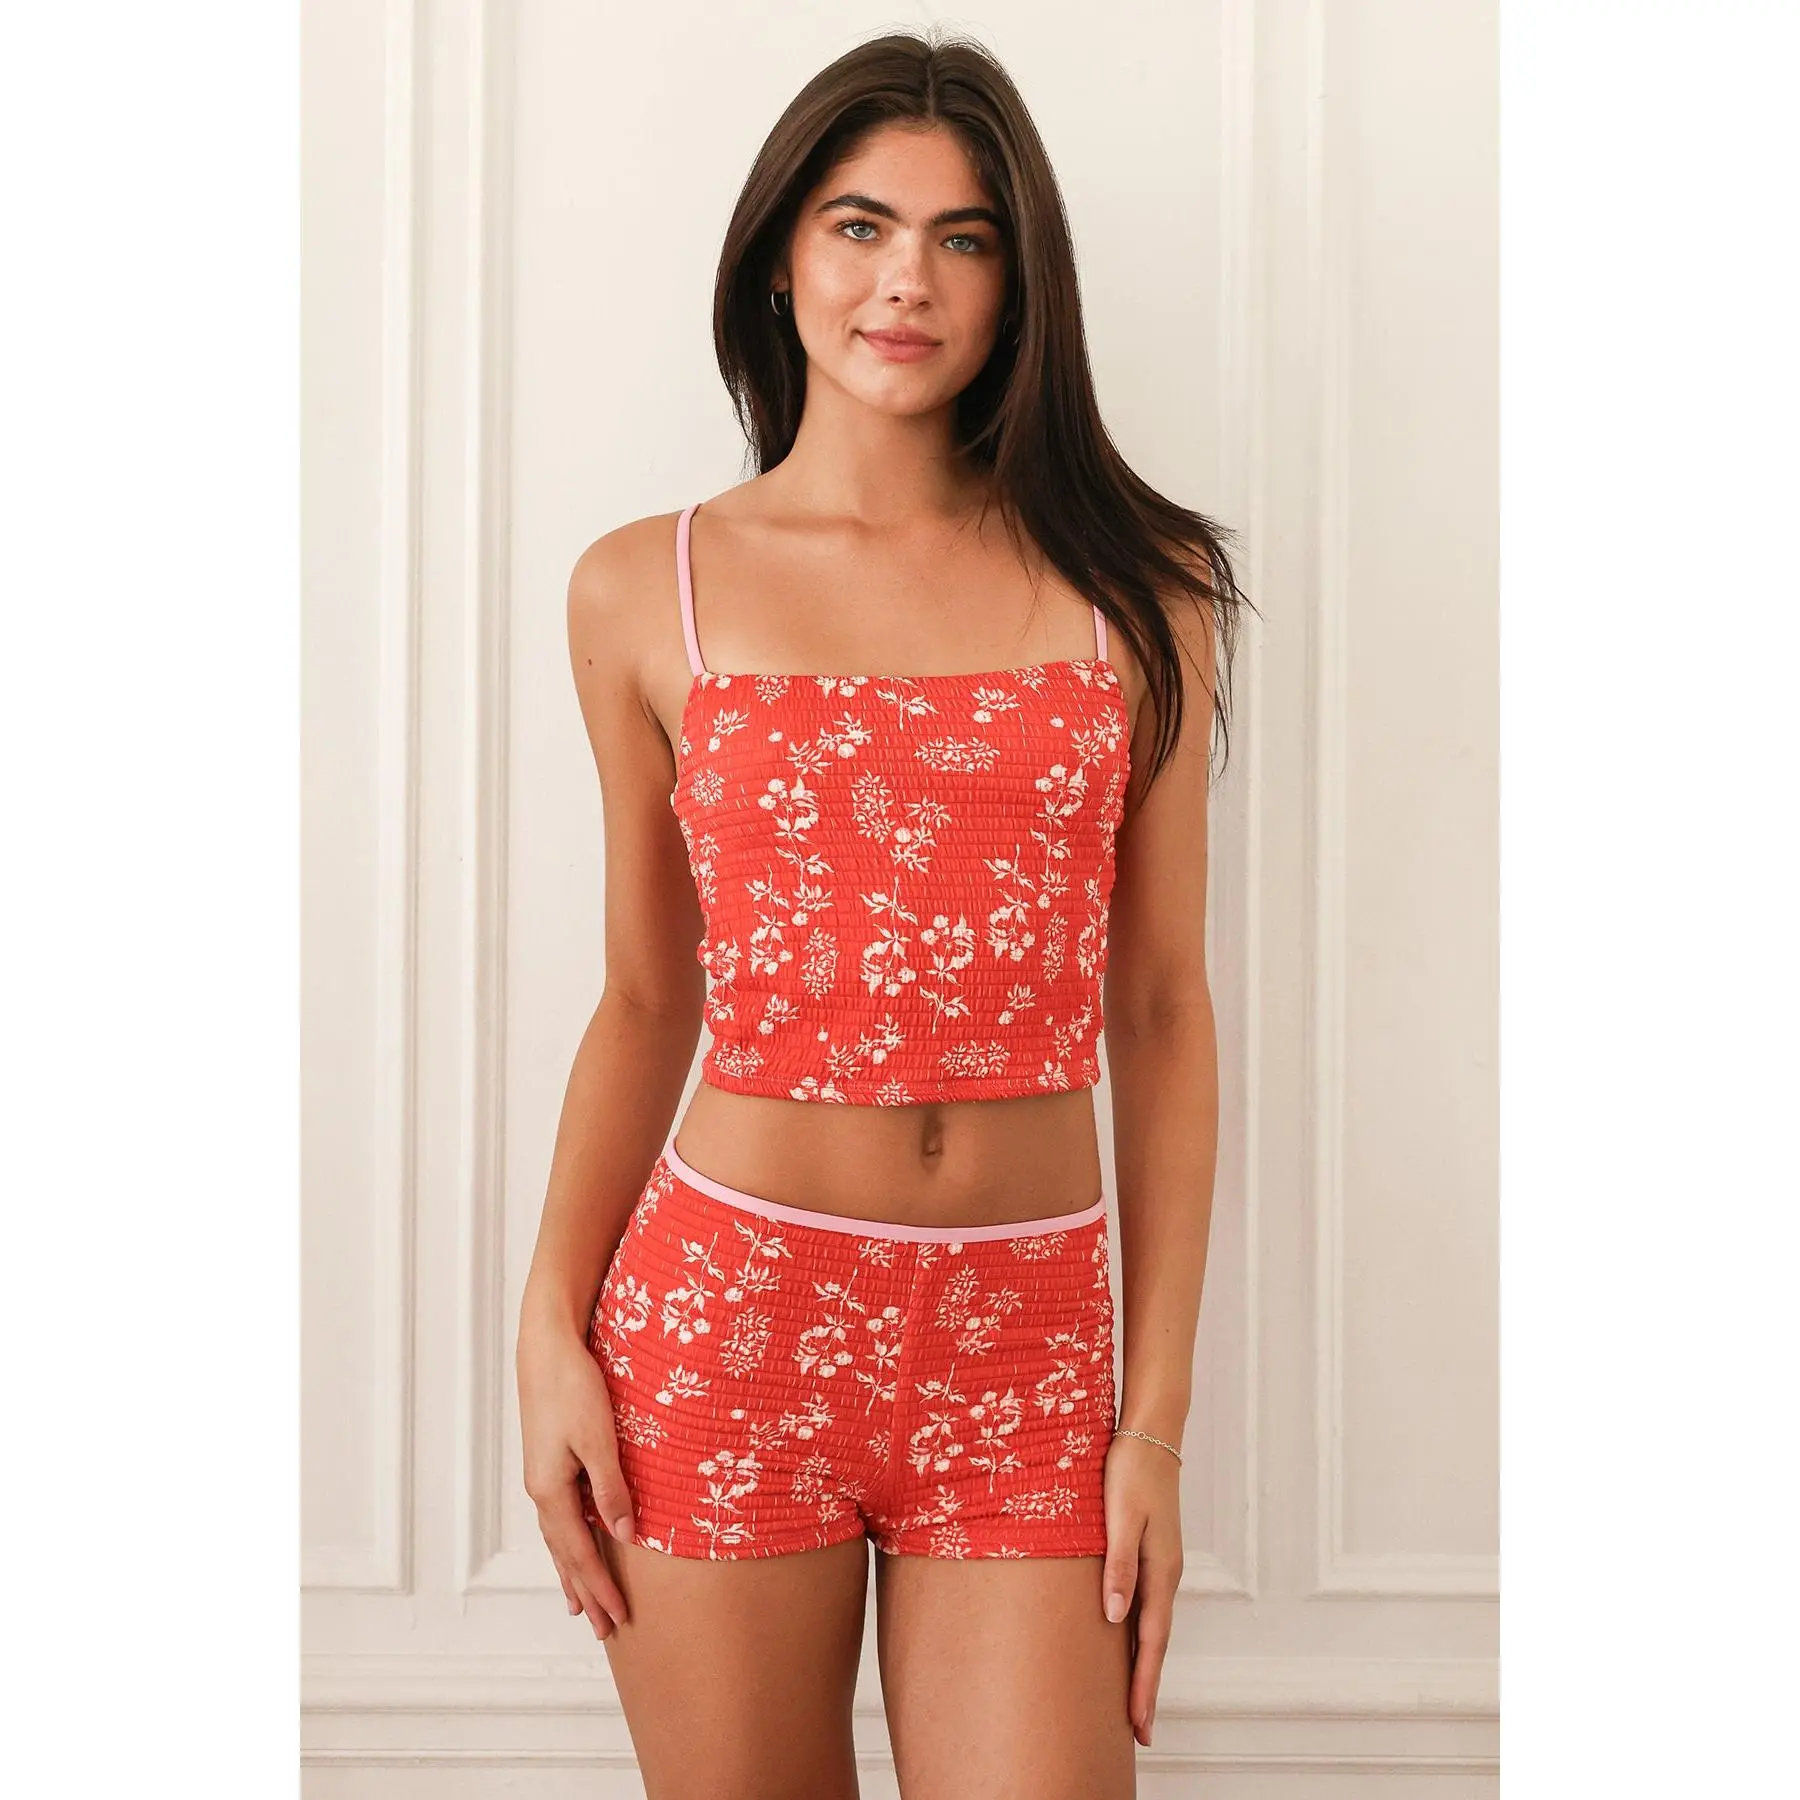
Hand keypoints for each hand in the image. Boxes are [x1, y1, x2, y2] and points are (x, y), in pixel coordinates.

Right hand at [517, 1309, 636, 1640]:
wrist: (546, 1348)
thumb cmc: (574, 1388)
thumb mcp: (599, 1440)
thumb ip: (611, 1489)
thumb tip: (623, 1535)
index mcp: (551, 1491)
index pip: (577, 1554)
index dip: (598, 1588)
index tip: (616, 1620)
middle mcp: (542, 1490)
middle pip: (564, 1554)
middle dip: (584, 1592)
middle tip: (601, 1630)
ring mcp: (543, 1476)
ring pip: (559, 1537)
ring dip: (573, 1571)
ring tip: (579, 1603)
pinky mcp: (550, 1460)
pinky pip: (561, 1515)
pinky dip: (569, 1541)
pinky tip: (575, 1543)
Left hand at [1100, 1430, 1183, 1747]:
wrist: (1150, 1432)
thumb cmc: (1130, 1470)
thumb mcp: (1120, 1516)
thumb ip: (1118, 1565)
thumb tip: (1114, 1616)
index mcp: (1160, 1571)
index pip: (1151, 1642)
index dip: (1143, 1684)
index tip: (1138, 1725)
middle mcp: (1164, 1574)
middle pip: (1155, 1643)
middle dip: (1146, 1688)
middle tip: (1139, 1734)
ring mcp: (1160, 1564)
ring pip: (1152, 1627)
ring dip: (1143, 1665)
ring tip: (1133, 1702)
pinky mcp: (1150, 1552)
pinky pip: (1145, 1606)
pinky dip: (1139, 1635)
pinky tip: (1127, 1644)